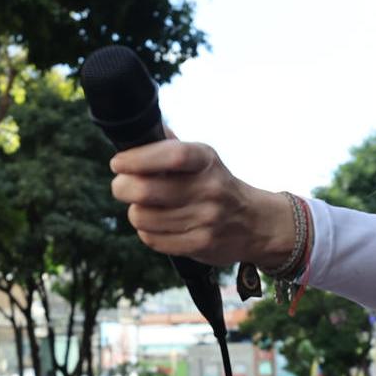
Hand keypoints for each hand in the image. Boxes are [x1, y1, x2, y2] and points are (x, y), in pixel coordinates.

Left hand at [109, 137, 293, 267]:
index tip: (118, 163)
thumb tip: (138, 131)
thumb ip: (171, 145)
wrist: (256, 222)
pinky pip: (153, 239)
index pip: (171, 155)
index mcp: (206, 160)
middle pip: (145, 190)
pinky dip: (147, 232)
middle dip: (122, 187)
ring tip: (145, 207)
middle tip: (122, 186)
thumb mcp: (203, 159)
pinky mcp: (201, 244)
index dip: (137, 159)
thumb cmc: (217, 185)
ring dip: (135, 212)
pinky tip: (157, 225)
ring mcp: (206, 219)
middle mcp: (209, 188)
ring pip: (143, 217)